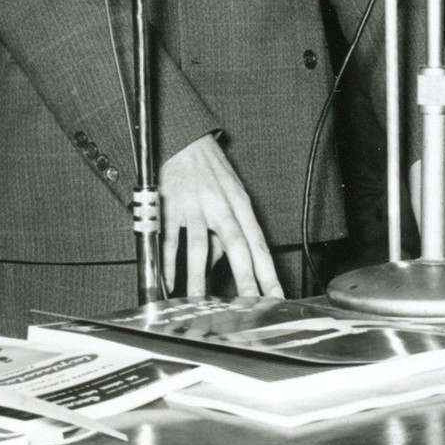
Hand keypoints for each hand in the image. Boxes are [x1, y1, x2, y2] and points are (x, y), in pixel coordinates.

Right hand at [159, 134, 283, 298]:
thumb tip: (224, 265)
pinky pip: (170, 239)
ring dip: (199, 276)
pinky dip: (169, 262)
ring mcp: (196, 206)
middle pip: (237, 246)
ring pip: (200, 246)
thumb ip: (228, 231)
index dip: (268, 272)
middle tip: (250, 304)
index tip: (276, 295)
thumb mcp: (230, 196)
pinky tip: (169, 281)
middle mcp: (222, 206)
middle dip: (245, 278)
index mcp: (241, 205)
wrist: (186, 140)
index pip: (258, 244)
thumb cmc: (212, 172)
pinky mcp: (171, 206)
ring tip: (200, 302)